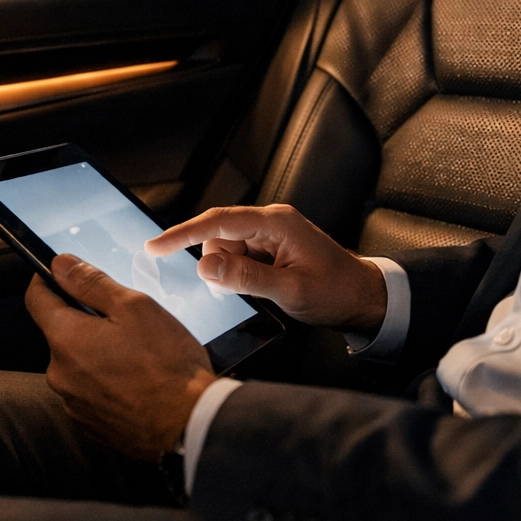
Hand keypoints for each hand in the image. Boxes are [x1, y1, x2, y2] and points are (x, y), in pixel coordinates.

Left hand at [25, 255, 216, 459]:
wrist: (189, 427)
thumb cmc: (167, 366)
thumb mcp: (134, 307)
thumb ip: (91, 283)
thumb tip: (59, 264)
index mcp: (65, 339)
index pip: (36, 298)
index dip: (48, 279)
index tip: (65, 274)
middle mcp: (59, 374)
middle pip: (60, 333)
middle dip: (85, 321)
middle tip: (124, 322)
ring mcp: (73, 403)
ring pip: (76, 363)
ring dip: (96, 354)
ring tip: (137, 356)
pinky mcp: (89, 424)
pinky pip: (89, 392)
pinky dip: (106, 382)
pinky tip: (136, 382)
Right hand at [145, 204, 386, 332]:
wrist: (365, 298)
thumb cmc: (336, 292)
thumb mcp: (290, 290)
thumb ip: (245, 278)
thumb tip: (204, 265)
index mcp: (275, 223)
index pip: (217, 223)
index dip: (182, 234)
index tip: (154, 246)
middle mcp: (271, 221)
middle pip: (219, 237)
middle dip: (220, 265)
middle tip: (247, 291)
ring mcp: (271, 234)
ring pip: (227, 250)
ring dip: (233, 273)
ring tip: (266, 290)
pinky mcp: (272, 248)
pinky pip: (240, 258)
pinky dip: (241, 275)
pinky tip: (264, 287)